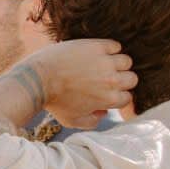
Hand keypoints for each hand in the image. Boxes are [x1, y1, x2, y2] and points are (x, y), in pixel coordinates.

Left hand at [18, 39, 135, 129]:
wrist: (38, 79)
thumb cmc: (53, 102)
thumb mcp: (72, 121)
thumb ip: (92, 122)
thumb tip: (104, 113)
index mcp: (109, 99)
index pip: (127, 97)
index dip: (116, 95)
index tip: (105, 92)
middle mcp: (112, 80)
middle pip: (131, 79)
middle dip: (120, 81)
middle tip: (104, 79)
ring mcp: (105, 61)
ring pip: (126, 61)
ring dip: (117, 64)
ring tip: (101, 65)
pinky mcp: (96, 46)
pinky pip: (115, 45)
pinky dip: (110, 49)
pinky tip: (97, 54)